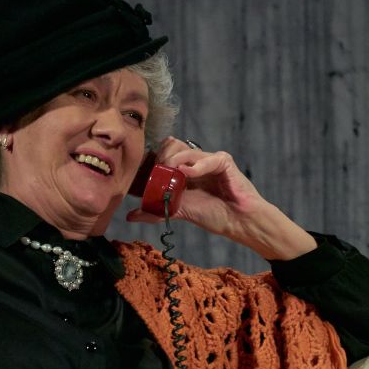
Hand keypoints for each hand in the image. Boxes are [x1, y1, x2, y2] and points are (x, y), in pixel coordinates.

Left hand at [124, 137, 316, 260]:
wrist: (238, 222)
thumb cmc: (214, 215)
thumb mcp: (179, 211)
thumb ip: (155, 211)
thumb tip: (130, 216)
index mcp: (185, 169)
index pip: (163, 153)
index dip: (153, 160)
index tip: (145, 175)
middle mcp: (195, 161)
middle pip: (171, 146)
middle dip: (161, 158)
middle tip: (158, 174)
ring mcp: (209, 159)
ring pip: (185, 149)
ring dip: (175, 160)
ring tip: (173, 175)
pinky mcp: (223, 161)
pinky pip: (206, 158)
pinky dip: (195, 166)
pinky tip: (187, 174)